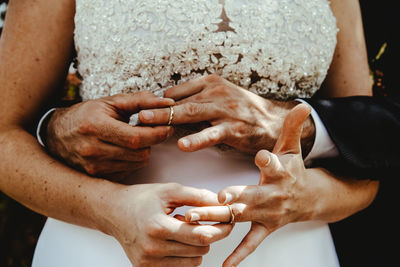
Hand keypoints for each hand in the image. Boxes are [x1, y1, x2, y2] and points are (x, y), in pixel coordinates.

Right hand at [45, 91, 174, 179]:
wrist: (56, 134)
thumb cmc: (86, 115)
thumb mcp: (111, 103)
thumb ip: (141, 101)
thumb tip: (168, 104)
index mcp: (95, 126)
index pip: (137, 137)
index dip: (157, 133)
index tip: (168, 127)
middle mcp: (92, 149)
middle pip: (139, 153)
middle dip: (153, 142)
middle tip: (153, 131)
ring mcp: (93, 166)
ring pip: (136, 163)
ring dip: (144, 151)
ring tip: (137, 139)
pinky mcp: (96, 176)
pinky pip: (128, 171)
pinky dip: (133, 161)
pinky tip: (126, 150)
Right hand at [102, 183, 233, 266]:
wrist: (113, 213)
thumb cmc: (141, 199)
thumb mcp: (169, 191)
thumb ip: (197, 196)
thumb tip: (221, 203)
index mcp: (157, 227)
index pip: (200, 236)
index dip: (220, 229)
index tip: (229, 222)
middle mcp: (152, 250)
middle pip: (200, 250)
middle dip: (209, 235)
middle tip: (203, 221)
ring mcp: (148, 263)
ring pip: (193, 261)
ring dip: (197, 246)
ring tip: (182, 230)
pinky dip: (186, 255)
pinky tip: (176, 240)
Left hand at [138, 74, 314, 154]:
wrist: (274, 121)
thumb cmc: (243, 111)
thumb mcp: (220, 98)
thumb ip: (196, 101)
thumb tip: (168, 107)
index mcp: (211, 83)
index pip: (178, 91)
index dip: (158, 102)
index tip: (140, 109)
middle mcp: (217, 92)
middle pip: (181, 101)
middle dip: (157, 109)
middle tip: (136, 115)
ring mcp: (226, 109)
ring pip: (192, 113)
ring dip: (168, 119)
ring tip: (148, 124)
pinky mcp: (234, 128)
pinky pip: (212, 134)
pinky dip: (197, 139)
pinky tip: (182, 145)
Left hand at [185, 103, 316, 265]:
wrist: (309, 198)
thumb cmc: (293, 169)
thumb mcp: (292, 147)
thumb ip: (292, 127)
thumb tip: (304, 104)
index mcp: (280, 171)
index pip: (273, 163)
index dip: (268, 159)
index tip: (261, 155)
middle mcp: (273, 194)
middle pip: (250, 196)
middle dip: (233, 198)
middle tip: (217, 197)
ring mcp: (268, 214)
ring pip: (240, 218)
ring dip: (218, 220)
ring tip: (194, 223)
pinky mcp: (265, 228)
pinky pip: (251, 243)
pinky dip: (239, 254)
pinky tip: (224, 266)